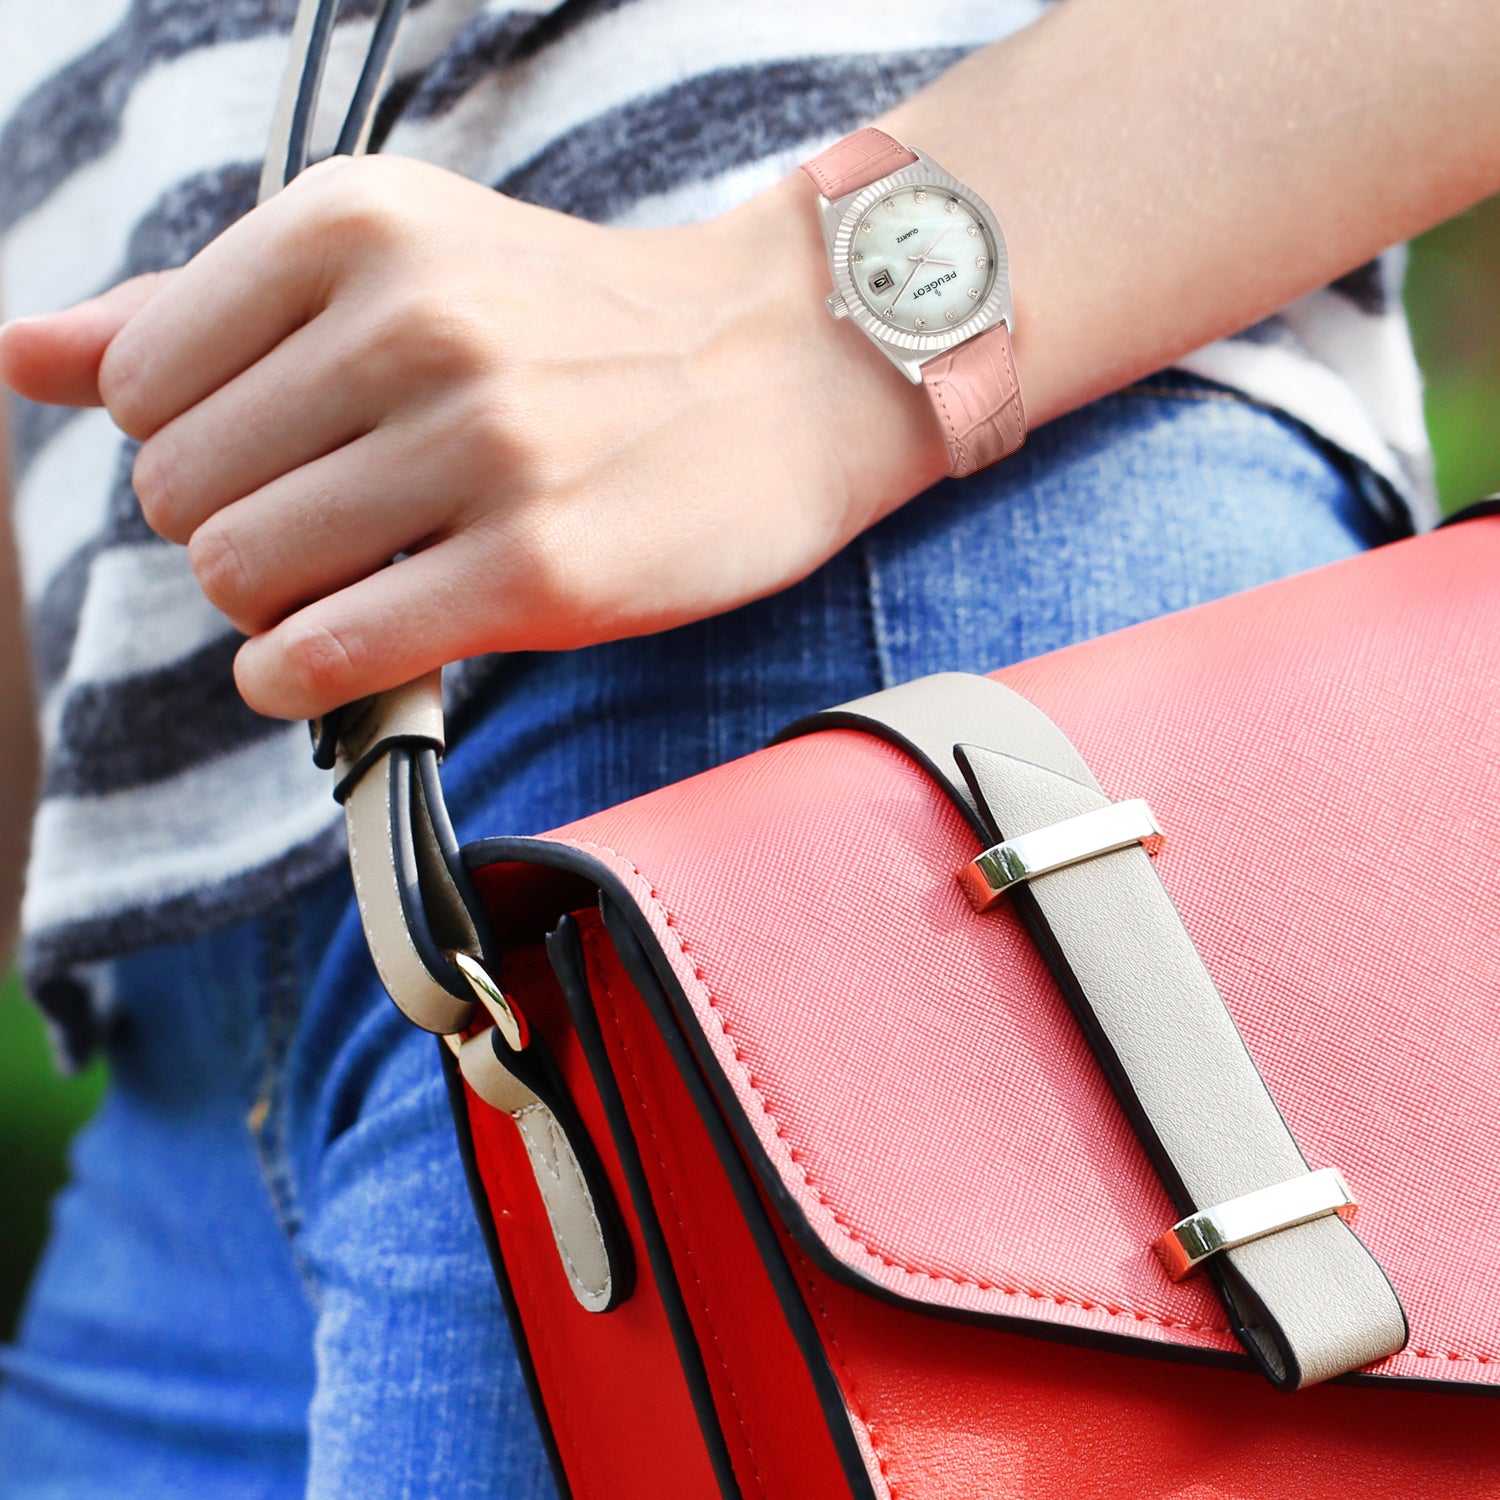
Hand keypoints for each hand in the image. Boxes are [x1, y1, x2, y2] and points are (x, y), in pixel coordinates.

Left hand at [0, 155, 940, 718]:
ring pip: (242, 577)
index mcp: (356, 227)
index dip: (194, 447)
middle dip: (231, 534)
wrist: (784, 373)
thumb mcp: (399, 262)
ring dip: (273, 608)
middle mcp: (414, 325)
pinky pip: (328, 656)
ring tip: (353, 585)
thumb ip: (202, 308)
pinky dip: (298, 680)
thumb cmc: (580, 326)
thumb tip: (20, 351)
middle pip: (181, 493)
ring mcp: (484, 451)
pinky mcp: (540, 572)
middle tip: (327, 533)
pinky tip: (334, 661)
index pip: (141, 385)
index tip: (279, 463)